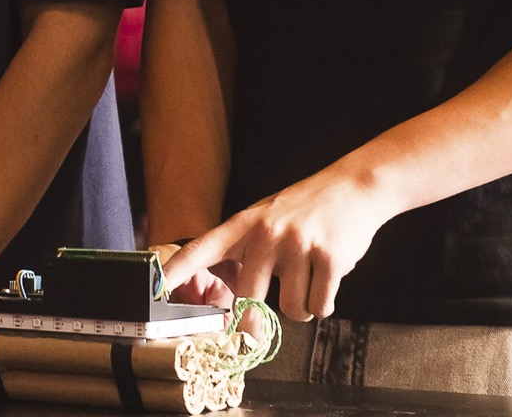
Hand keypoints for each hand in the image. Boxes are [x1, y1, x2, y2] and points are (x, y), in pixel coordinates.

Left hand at [161, 166, 397, 321]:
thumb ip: (248, 253)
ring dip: (303, 308)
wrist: (355, 187)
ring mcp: (298, 244)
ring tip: (309, 281)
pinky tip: (328, 281)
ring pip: (291, 310)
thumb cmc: (307, 209)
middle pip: (250, 298)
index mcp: (246, 224)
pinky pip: (320, 306)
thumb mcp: (267, 218)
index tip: (156, 288)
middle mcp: (267, 233)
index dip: (177, 271)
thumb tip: (234, 301)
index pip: (202, 249)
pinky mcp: (329, 258)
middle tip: (261, 324)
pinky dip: (325, 304)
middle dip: (255, 321)